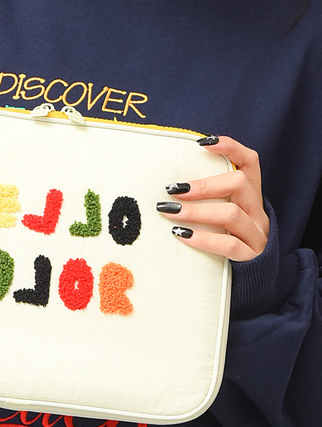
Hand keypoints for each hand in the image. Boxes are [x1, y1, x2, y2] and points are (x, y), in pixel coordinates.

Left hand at [158, 136, 268, 261]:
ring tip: (169, 212)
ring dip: (196, 211)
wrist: (257, 283)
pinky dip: (203, 238)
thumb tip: (169, 188)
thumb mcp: (225, 218)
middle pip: (239, 183)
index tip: (203, 143)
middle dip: (204, 185)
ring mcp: (257, 235)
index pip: (250, 162)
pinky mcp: (251, 258)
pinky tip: (181, 235)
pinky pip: (229, 245)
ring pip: (231, 214)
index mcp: (252, 198)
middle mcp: (257, 213)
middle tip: (173, 190)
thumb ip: (210, 201)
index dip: (230, 148)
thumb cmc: (231, 243)